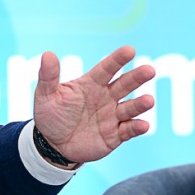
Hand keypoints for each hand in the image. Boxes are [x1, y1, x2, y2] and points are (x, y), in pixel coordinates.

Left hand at [32, 46, 154, 163]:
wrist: (52, 144)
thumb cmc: (50, 115)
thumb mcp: (45, 95)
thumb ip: (48, 76)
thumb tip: (47, 54)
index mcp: (91, 84)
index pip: (106, 69)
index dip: (117, 60)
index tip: (129, 50)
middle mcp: (106, 97)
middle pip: (124, 85)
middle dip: (137, 77)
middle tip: (149, 70)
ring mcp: (112, 116)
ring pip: (130, 107)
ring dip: (140, 104)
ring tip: (148, 100)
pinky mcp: (115, 135)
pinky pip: (129, 130)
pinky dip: (136, 127)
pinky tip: (143, 125)